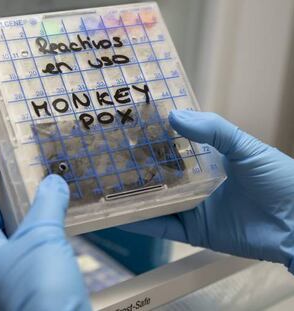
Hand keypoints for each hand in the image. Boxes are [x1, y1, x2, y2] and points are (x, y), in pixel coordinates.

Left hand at [0, 150, 90, 310]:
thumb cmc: (39, 283)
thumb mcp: (41, 236)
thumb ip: (47, 204)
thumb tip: (53, 181)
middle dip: (0, 189)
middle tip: (15, 166)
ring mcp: (11, 270)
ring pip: (13, 229)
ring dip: (24, 206)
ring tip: (39, 186)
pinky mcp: (32, 278)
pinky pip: (32, 241)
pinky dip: (41, 223)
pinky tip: (57, 215)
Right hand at [122, 110, 293, 271]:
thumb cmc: (279, 180)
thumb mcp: (246, 147)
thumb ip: (214, 130)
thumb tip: (174, 116)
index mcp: (209, 160)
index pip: (175, 146)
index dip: (154, 137)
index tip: (130, 126)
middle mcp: (197, 183)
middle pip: (160, 173)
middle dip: (136, 166)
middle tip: (108, 155)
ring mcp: (193, 208)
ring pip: (156, 200)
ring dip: (132, 195)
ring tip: (105, 185)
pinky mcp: (192, 232)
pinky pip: (161, 226)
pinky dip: (139, 222)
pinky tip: (118, 215)